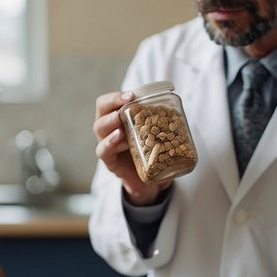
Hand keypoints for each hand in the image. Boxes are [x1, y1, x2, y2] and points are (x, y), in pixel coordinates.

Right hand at [93, 90, 164, 205]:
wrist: (148, 181)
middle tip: (127, 102)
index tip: (132, 95)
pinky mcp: (109, 161)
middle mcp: (108, 128)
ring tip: (121, 119)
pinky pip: (103, 150)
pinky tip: (120, 139)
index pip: (109, 101)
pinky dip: (109, 143)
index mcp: (118, 117)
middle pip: (101, 110)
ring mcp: (107, 143)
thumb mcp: (156, 134)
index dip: (117, 96)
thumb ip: (160, 120)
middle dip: (113, 103)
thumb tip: (177, 105)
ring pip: (99, 128)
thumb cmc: (150, 151)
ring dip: (111, 121)